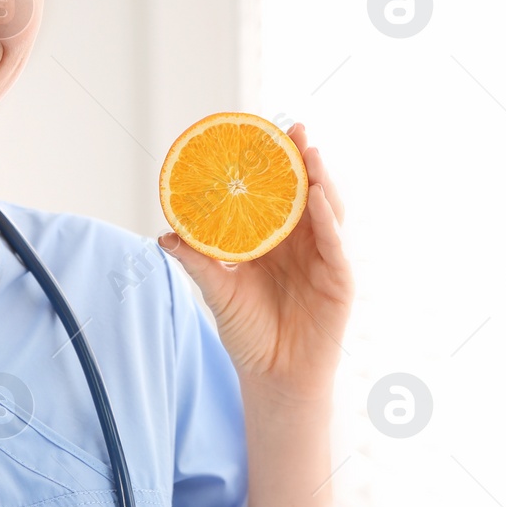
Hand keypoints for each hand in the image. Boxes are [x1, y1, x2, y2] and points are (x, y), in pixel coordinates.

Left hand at [158, 123, 354, 408]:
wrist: (274, 377)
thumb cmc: (249, 334)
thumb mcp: (219, 293)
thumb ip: (200, 262)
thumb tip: (165, 235)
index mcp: (276, 240)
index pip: (279, 193)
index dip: (276, 164)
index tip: (265, 132)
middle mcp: (304, 243)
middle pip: (308, 192)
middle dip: (305, 159)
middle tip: (295, 129)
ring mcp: (325, 258)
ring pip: (327, 210)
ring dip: (321, 180)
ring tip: (310, 154)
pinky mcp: (340, 280)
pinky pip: (334, 244)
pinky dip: (327, 220)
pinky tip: (317, 200)